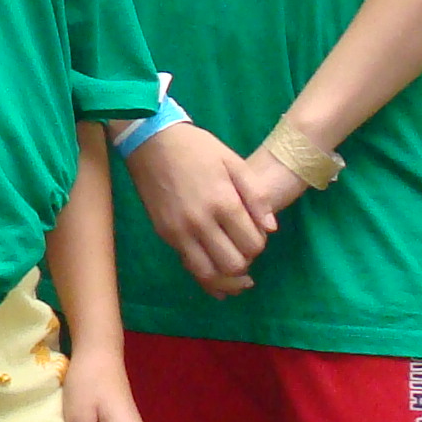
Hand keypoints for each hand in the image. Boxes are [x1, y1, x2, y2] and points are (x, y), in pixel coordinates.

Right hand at [124, 120, 278, 296]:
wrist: (151, 140)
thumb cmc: (197, 148)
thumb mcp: (234, 162)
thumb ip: (256, 196)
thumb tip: (270, 229)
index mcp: (223, 202)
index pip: (252, 244)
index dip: (259, 245)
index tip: (255, 234)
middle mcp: (201, 222)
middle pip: (233, 265)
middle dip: (245, 262)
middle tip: (243, 249)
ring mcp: (180, 231)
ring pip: (209, 274)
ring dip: (226, 278)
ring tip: (235, 273)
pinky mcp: (165, 235)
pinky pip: (189, 267)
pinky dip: (206, 278)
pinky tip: (217, 281)